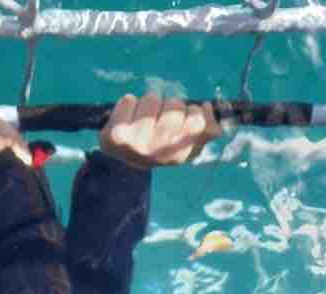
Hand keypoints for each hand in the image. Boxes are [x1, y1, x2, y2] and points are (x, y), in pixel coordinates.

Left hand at [99, 93, 220, 169]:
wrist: (120, 162)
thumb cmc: (156, 146)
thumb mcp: (184, 144)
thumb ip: (204, 130)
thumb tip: (208, 108)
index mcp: (181, 155)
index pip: (198, 122)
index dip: (193, 111)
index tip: (185, 116)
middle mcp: (160, 152)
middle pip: (176, 105)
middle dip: (168, 105)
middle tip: (159, 120)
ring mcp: (138, 145)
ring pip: (152, 99)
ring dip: (148, 103)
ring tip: (142, 119)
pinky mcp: (117, 135)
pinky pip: (129, 100)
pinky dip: (128, 104)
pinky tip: (127, 119)